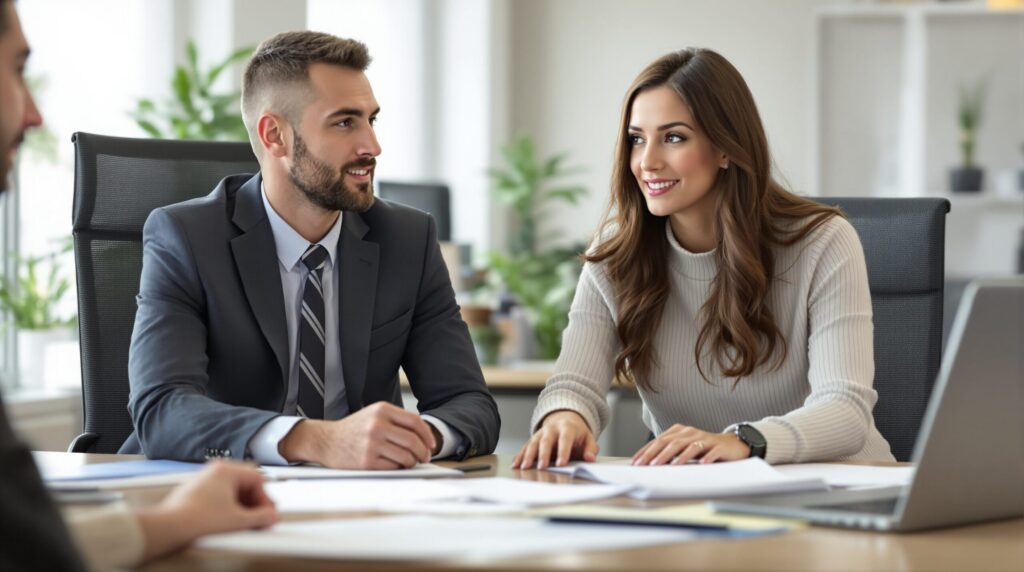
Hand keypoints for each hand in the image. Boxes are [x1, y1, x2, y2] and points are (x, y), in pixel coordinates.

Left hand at [135, 461, 277, 561]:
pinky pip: (219, 492)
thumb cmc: (197, 519)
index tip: (266, 512)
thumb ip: (261, 517)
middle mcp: (215, 469)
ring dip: (241, 503)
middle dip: (253, 501)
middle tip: (257, 516)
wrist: (170, 527)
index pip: (257, 478)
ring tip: (241, 520)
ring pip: (232, 487)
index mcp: (227, 470)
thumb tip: (271, 516)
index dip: (265, 498)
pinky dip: (227, 504)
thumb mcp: (238, 520)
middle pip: (245, 482)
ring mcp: (203, 478)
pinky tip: (226, 519)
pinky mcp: (195, 489)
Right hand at [279, 402, 435, 468]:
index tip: (431, 444)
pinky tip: (395, 465)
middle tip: (425, 457)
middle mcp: (377, 425)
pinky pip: (393, 467)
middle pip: (413, 441)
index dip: (428, 435)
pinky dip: (398, 468)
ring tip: (409, 462)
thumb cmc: (353, 429)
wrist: (326, 440)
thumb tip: (423, 436)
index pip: (415, 422)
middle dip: (423, 452)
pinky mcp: (366, 461)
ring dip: (412, 462)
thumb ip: (396, 420)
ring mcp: (372, 443)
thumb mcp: (374, 414)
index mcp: (382, 410)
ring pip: (406, 456)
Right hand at [512, 410, 597, 469]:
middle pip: (546, 440)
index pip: (565, 439)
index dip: (563, 452)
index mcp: (567, 427)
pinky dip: (520, 456)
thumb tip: (590, 458)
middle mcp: (552, 429)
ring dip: (528, 456)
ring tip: (525, 467)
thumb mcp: (588, 438)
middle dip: (543, 454)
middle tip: (542, 467)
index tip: (561, 464)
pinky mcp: (533, 439)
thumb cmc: (577, 433)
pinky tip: (516, 465)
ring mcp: (541, 433)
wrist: (565, 420)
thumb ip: (590, 449)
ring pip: (533, 443)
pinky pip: (525, 447)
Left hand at [631, 424, 749, 465]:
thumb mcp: (684, 448)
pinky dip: (706, 458)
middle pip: (671, 443)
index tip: (636, 462)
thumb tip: (648, 462)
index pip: (659, 441)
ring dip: (678, 456)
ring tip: (668, 465)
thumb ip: (669, 452)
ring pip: (689, 446)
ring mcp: (705, 438)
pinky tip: (700, 464)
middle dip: (656, 454)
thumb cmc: (703, 449)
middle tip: (646, 465)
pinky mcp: (718, 446)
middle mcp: (690, 433)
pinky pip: (711, 452)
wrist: (730, 445)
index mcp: (680, 432)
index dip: (647, 451)